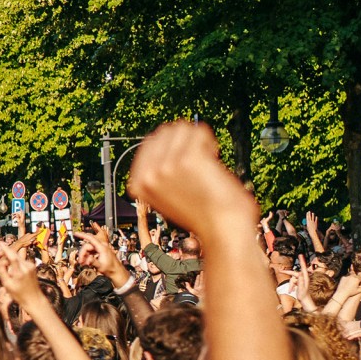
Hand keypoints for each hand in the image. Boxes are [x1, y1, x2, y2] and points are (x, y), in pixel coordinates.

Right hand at [127, 121, 260, 238]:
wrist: (222, 231)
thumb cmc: (202, 217)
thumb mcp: (167, 198)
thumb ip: (159, 176)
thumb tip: (160, 143)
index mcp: (138, 185)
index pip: (149, 144)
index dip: (171, 149)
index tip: (184, 161)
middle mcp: (148, 175)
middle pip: (163, 133)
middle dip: (183, 142)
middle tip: (199, 160)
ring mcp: (166, 166)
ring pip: (181, 128)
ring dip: (197, 140)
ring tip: (207, 159)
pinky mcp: (188, 158)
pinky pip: (199, 132)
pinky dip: (209, 140)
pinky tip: (213, 155)